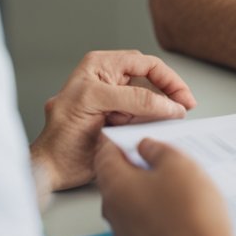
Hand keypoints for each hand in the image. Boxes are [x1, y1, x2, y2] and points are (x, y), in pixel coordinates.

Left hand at [29, 50, 196, 190]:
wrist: (51, 170)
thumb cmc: (59, 139)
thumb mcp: (96, 102)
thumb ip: (134, 99)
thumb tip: (169, 104)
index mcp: (98, 67)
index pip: (145, 64)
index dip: (169, 82)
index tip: (181, 102)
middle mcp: (106, 79)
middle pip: (151, 77)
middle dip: (168, 94)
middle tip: (184, 108)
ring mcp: (114, 99)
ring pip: (151, 97)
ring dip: (159, 111)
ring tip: (167, 122)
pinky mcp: (118, 118)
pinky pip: (144, 115)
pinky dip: (152, 123)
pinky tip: (153, 131)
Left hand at [95, 138, 235, 235]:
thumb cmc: (190, 214)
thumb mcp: (179, 164)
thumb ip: (157, 149)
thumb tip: (146, 147)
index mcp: (116, 186)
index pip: (105, 155)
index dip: (119, 141)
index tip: (132, 136)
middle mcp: (113, 212)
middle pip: (116, 179)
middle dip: (135, 166)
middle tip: (160, 158)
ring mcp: (124, 235)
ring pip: (130, 203)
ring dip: (145, 191)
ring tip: (176, 185)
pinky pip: (141, 224)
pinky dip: (153, 213)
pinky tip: (177, 211)